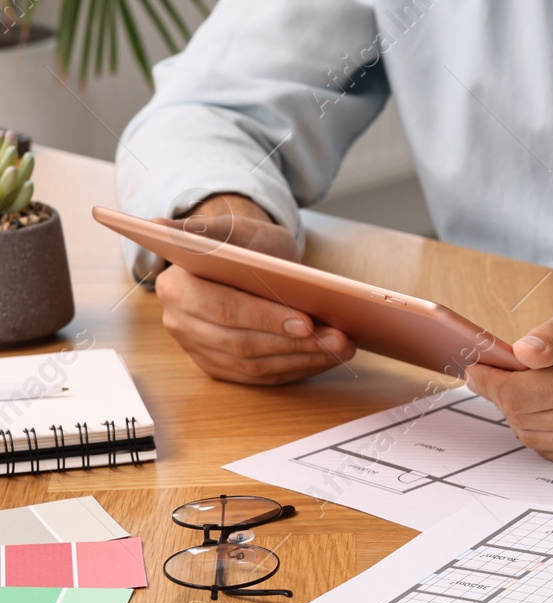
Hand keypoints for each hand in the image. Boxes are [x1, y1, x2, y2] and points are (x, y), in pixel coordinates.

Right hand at [154, 196, 355, 384]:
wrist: (243, 262)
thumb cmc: (243, 242)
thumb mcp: (233, 226)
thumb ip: (204, 228)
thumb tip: (158, 225)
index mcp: (176, 287)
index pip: (223, 309)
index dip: (265, 318)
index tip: (307, 321)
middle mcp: (181, 323)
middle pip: (241, 343)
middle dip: (295, 343)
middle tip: (340, 337)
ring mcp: (199, 350)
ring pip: (255, 365)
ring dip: (304, 359)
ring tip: (343, 346)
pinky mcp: (221, 367)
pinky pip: (262, 377)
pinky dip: (299, 368)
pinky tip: (329, 357)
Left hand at [463, 307, 552, 467]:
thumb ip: (549, 335)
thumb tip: (518, 355)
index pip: (519, 392)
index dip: (489, 383)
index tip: (476, 371)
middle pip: (523, 418)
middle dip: (503, 398)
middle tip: (497, 380)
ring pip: (536, 439)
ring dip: (521, 418)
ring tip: (526, 393)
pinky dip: (543, 435)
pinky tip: (551, 412)